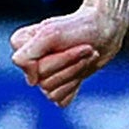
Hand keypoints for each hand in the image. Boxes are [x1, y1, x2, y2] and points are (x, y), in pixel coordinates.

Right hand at [11, 3, 125, 105]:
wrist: (106, 31)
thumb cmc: (79, 28)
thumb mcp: (50, 34)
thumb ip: (27, 55)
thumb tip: (32, 82)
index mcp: (22, 45)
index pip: (29, 66)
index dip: (57, 58)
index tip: (71, 41)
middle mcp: (30, 62)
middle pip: (43, 80)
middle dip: (70, 63)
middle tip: (86, 48)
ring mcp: (44, 76)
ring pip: (51, 92)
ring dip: (76, 72)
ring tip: (88, 55)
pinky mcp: (59, 87)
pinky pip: (60, 100)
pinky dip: (75, 85)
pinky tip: (82, 69)